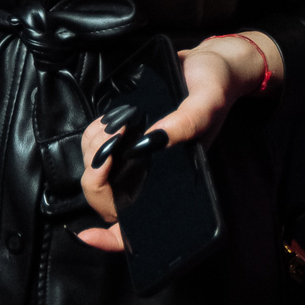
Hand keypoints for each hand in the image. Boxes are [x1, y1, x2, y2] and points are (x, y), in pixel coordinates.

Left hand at [76, 32, 282, 251]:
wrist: (209, 65)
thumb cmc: (215, 89)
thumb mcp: (207, 103)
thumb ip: (186, 123)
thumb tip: (153, 139)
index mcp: (171, 179)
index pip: (139, 225)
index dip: (111, 239)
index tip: (88, 234)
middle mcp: (151, 174)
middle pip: (106, 198)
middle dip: (97, 174)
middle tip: (112, 142)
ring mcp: (135, 157)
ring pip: (95, 170)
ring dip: (95, 148)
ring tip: (118, 124)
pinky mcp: (124, 137)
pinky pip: (95, 145)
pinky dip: (94, 133)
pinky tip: (110, 120)